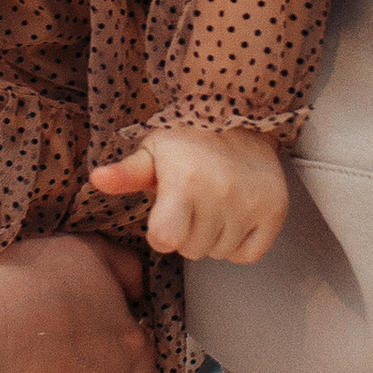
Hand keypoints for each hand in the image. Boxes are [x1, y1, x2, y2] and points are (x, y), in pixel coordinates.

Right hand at [0, 235, 149, 372]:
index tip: (87, 331)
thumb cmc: (25, 287)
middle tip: (55, 350)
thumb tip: (138, 284)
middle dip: (91, 371)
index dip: (114, 340)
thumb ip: (122, 267)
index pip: (141, 352)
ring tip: (30, 368)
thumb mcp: (83, 251)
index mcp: (131, 344)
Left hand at [88, 126, 290, 265]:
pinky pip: (249, 255)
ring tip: (213, 205)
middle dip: (187, 233)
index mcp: (184, 182)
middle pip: (191, 251)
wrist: (241, 117)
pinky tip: (234, 217)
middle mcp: (220, 194)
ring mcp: (250, 204)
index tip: (166, 213)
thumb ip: (126, 174)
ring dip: (213, 237)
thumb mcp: (152, 152)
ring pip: (219, 253)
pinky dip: (239, 244)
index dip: (161, 232)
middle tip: (192, 203)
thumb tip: (97, 179)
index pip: (164, 240)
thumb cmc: (188, 139)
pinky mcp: (274, 211)